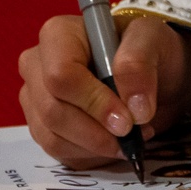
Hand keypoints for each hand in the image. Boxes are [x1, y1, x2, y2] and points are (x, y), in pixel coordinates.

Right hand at [20, 15, 190, 167]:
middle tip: (134, 133)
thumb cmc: (147, 49)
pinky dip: (91, 154)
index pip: (60, 76)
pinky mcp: (44, 127)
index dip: (94, 102)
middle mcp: (37, 66)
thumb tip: (134, 108)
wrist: (154, 74)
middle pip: (52, 111)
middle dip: (97, 131)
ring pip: (53, 137)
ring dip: (97, 145)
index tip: (127, 120)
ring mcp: (36, 99)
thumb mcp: (153, 40)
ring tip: (131, 136)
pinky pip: (59, 152)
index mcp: (58, 34)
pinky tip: (115, 141)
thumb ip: (140, 64)